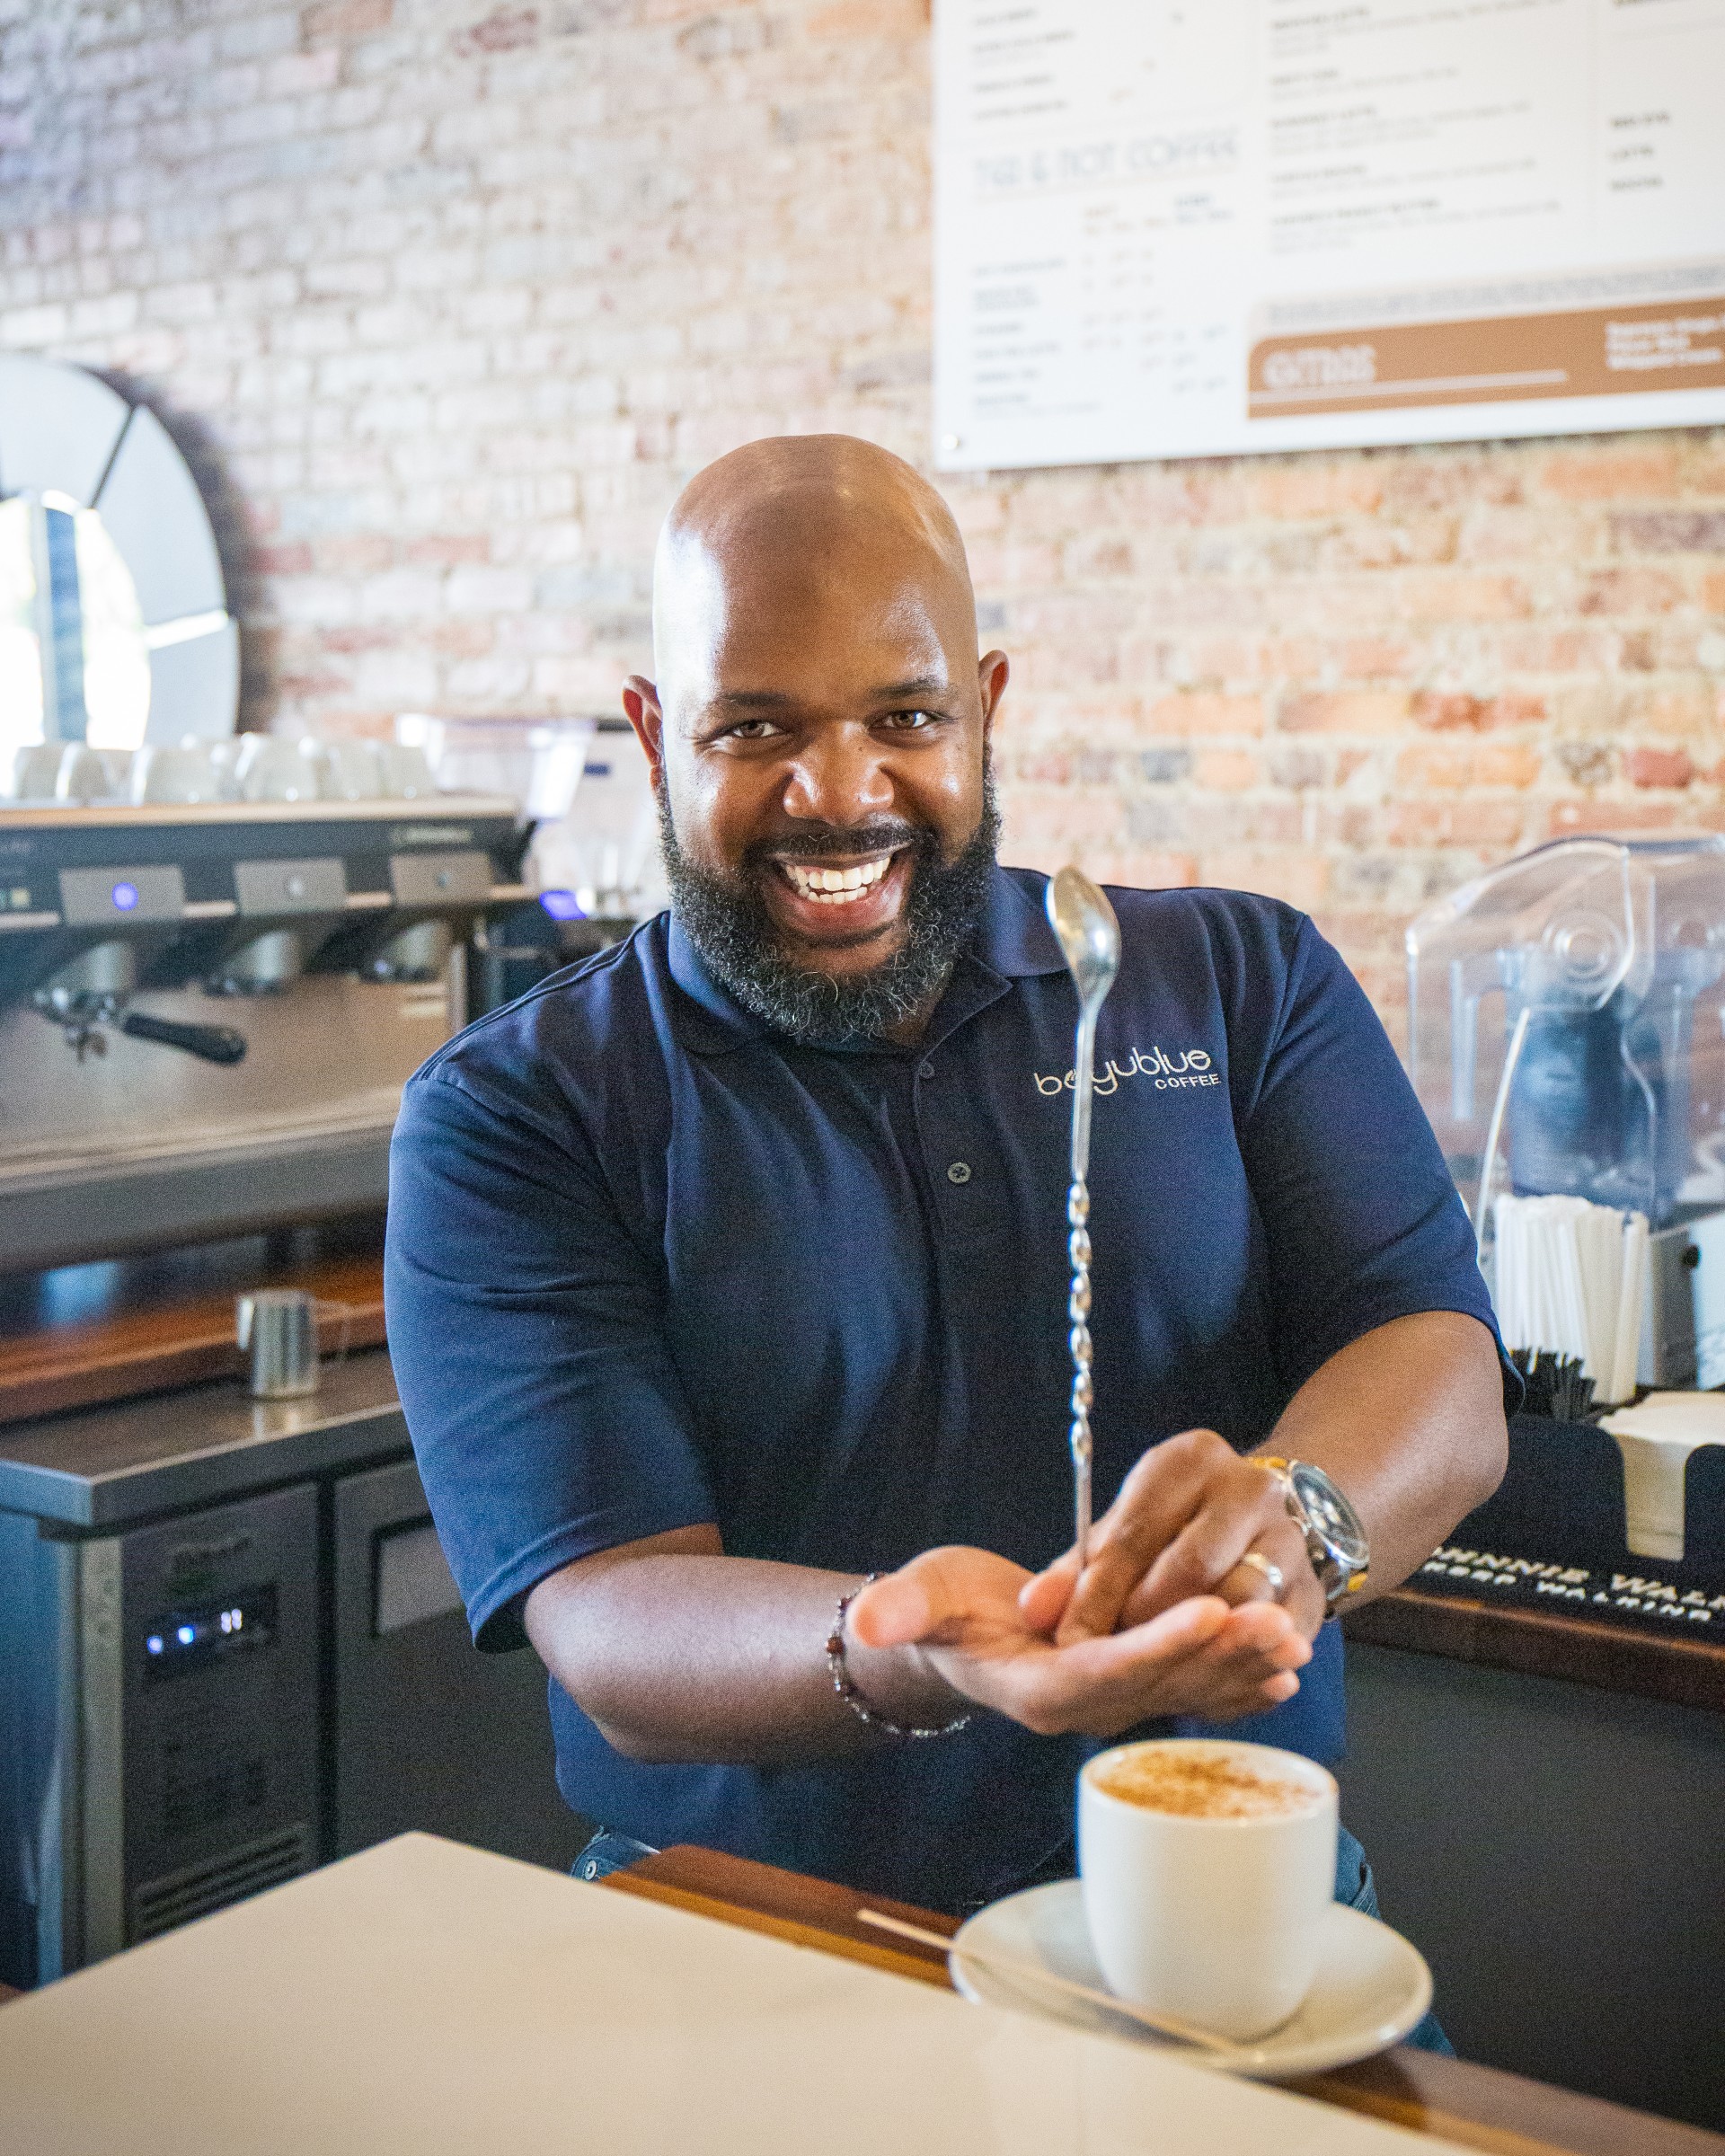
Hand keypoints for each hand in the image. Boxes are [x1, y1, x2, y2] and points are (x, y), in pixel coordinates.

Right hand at [846, 1543, 1309, 1739]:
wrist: (960, 1641)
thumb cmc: (942, 1612)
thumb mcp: (918, 1598)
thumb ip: (898, 1609)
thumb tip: (865, 1618)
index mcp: (1038, 1688)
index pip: (1107, 1668)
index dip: (1159, 1644)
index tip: (1209, 1612)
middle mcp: (1084, 1709)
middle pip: (1162, 1683)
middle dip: (1222, 1654)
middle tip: (1276, 1623)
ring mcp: (1113, 1707)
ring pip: (1188, 1691)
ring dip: (1243, 1669)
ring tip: (1294, 1639)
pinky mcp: (1134, 1693)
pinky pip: (1194, 1694)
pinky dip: (1239, 1685)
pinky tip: (1284, 1674)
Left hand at [1018, 1429, 1324, 1647]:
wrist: (1258, 1517)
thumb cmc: (1169, 1527)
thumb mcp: (1119, 1530)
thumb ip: (1073, 1571)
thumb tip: (1032, 1612)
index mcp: (1190, 1460)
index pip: (1135, 1533)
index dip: (1097, 1593)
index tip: (1066, 1640)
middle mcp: (1250, 1489)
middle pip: (1191, 1570)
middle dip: (1143, 1622)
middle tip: (1107, 1656)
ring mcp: (1291, 1539)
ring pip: (1240, 1607)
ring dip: (1192, 1648)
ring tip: (1151, 1670)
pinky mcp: (1314, 1594)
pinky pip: (1270, 1644)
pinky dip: (1234, 1673)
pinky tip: (1197, 1690)